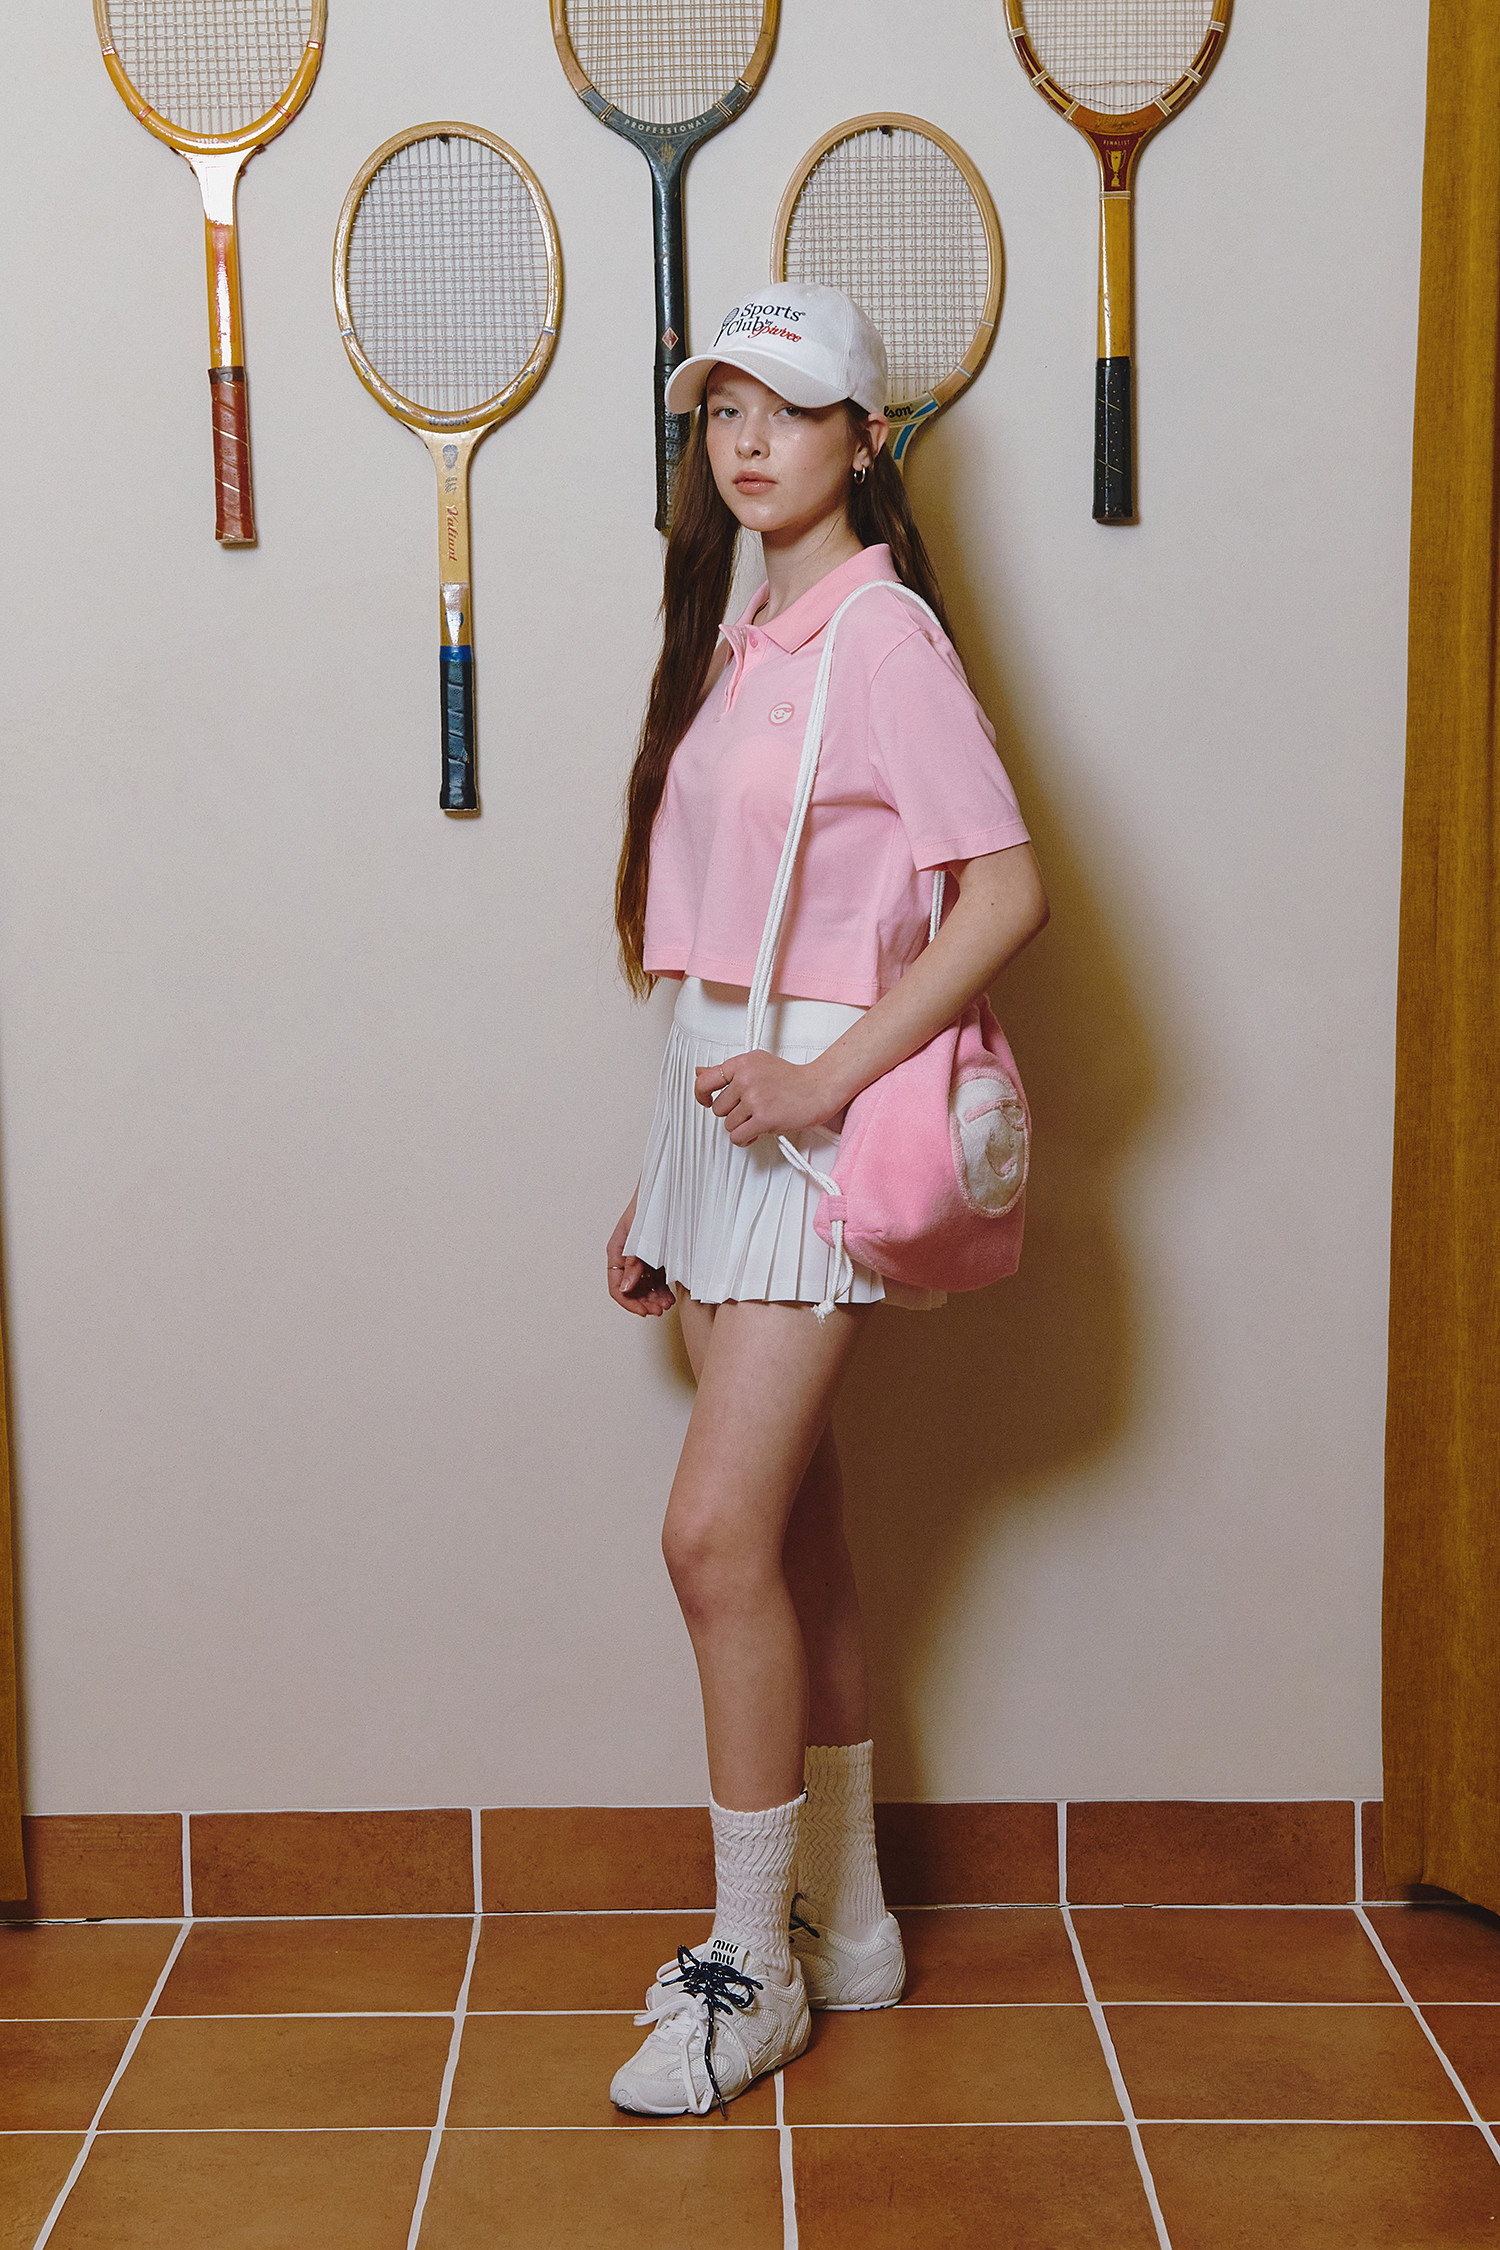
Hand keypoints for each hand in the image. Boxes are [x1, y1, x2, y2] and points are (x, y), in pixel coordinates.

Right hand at [607, 1193, 673, 1317]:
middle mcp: (627, 1256)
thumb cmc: (653, 1206)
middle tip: (659, 1310)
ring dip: (653, 1299)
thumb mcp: (642, 1237)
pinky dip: (661, 1290)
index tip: (644, 1311)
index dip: (628, 1302)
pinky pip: (655, 1279)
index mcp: (617, 1250)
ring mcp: (642, 1256)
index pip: (616, 1286)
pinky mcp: (656, 1255)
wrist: (670, 1188)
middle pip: (630, 1289)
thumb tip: (625, 1288)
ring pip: (644, 1286)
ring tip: (667, 1304)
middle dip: (643, 1302)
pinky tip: (670, 1295)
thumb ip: (634, 1263)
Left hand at [694, 1051, 837, 1146]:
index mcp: (742, 1063)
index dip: (701, 1095)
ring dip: (742, 1126)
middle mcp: (746, 1079)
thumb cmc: (791, 1078)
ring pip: (728, 1125)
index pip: (705, 1080)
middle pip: (718, 1109)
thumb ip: (727, 1070)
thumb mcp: (756, 1063)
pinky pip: (738, 1137)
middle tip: (750, 1109)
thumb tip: (699, 1072)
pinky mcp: (763, 1118)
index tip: (706, 1101)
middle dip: (732, 1113)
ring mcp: (754, 1099)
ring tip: (758, 1118)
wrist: (819, 1088)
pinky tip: (757, 1131)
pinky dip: (746, 1139)